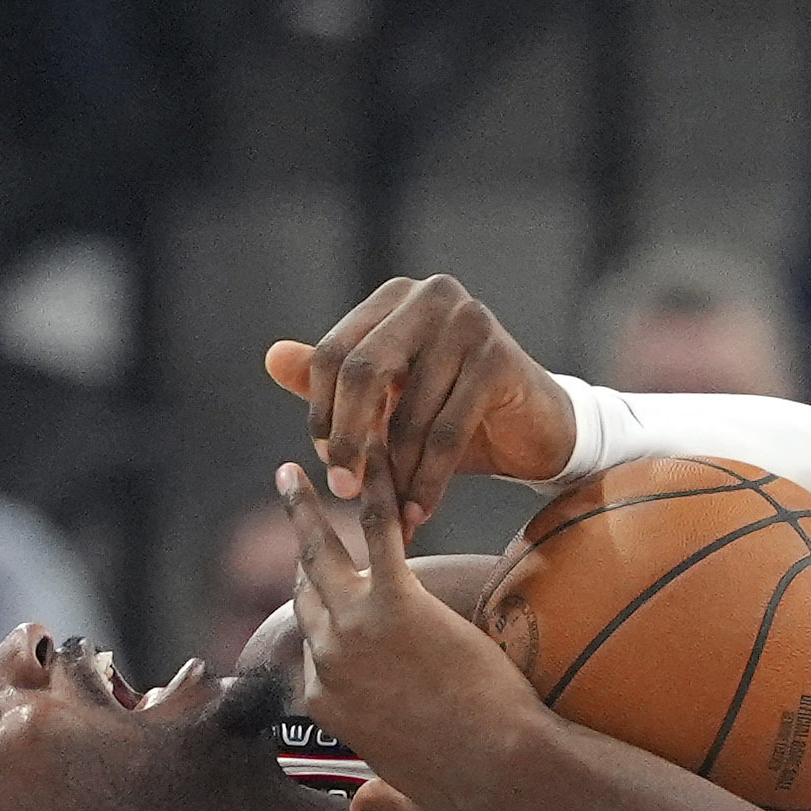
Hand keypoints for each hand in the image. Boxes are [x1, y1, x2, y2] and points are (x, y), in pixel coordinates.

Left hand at [265, 274, 576, 533]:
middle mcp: (430, 297)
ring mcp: (469, 322)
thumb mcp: (391, 399)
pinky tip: (421, 511)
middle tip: (345, 490)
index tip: (325, 461)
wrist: (538, 428)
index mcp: (395, 298)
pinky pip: (446, 432)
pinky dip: (429, 479)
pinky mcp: (498, 358)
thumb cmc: (456, 412)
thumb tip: (271, 358)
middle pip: (364, 372)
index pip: (335, 353)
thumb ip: (335, 380)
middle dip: (350, 439)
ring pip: (408, 411)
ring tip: (392, 513)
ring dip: (396, 472)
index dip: (323, 412)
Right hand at [276, 445, 552, 810]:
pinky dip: (376, 493)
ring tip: (293, 470)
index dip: (313, 617)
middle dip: (300, 546)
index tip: (312, 590)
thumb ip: (384, 798)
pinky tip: (374, 457)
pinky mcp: (397, 604)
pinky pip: (379, 534)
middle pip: (306, 592)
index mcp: (326, 703)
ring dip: (305, 507)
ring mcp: (356, 631)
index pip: (307, 649)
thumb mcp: (415, 801)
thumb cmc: (467, 785)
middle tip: (292, 504)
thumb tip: (364, 809)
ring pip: (319, 555)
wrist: (502, 762)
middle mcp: (328, 662)